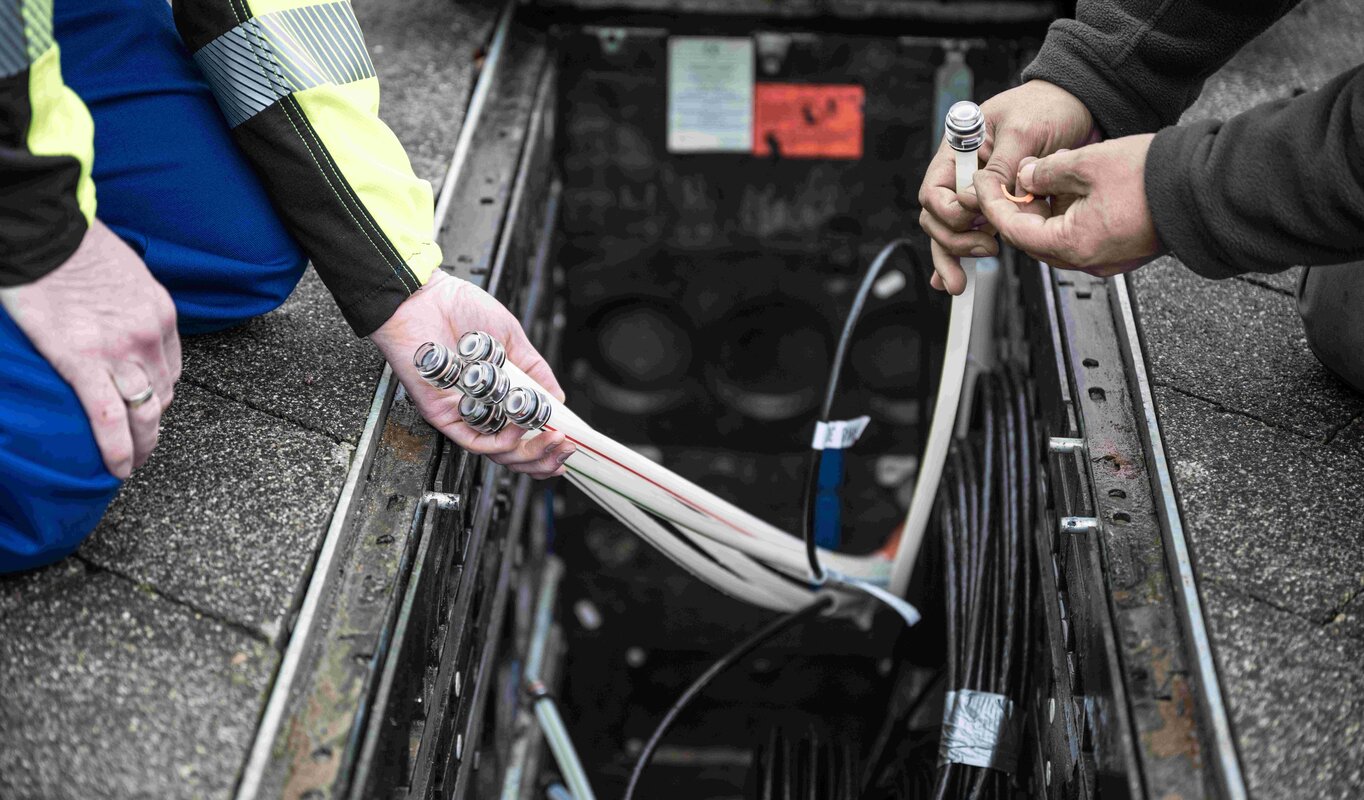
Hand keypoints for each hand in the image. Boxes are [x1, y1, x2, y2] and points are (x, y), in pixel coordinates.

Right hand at [0, 220, 179, 478]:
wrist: (44, 228)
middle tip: (142, 446)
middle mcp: (149, 335)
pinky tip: (116, 469)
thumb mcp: (124, 272)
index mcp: (160, 313)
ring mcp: (120, 351)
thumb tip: (113, 318)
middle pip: (161, 395)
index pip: (170, 369)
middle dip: (153, 424)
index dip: (159, 394)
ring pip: (143, 412)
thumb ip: (127, 303)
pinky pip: (107, 416)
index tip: (147, 407)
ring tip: (130, 464)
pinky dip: (116, 448)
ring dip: (140, 444)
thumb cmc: (74, 244)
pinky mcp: (83, 361)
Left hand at [371, 270, 572, 479]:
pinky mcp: (444, 415)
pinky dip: (503, 440)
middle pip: (513, 452)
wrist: (423, 297)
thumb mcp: (511, 338)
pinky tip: (520, 425)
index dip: (546, 446)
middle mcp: (479, 408)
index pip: (522, 433)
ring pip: (498, 453)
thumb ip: (534, 370)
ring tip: (552, 437)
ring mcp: (462, 414)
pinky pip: (475, 441)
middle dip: (545, 457)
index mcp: (495, 394)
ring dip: (530, 452)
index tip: (570, 444)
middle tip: (566, 445)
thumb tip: (557, 399)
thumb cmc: (456, 309)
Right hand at [918, 80, 1097, 293]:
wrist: (1076, 107)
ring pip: (950, 231)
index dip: (950, 210)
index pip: (936, 190)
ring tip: (961, 280)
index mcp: (960, 150)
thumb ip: (1001, 167)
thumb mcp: (1024, 131)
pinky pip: (971, 233)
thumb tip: (981, 197)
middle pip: (937, 217)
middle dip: (952, 241)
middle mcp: (963, 173)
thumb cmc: (1046, 107)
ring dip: (953, 257)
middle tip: (984, 249)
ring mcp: (977, 192)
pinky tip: (955, 276)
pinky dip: (961, 256)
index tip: (976, 217)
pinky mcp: (995, 205)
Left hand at [974, 134, 1162, 276]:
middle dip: (1019, 209)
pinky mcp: (1120, 252)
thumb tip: (1025, 178)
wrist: (1203, 188)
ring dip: (1045, 211)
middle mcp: (1087, 260)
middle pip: (1034, 239)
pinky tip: (1072, 189)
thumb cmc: (1153, 178)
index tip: (985, 185)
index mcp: (1073, 245)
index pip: (1015, 231)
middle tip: (1014, 179)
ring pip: (1057, 238)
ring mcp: (1105, 260)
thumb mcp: (1087, 163)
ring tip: (1045, 177)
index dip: (995, 205)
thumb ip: (1047, 172)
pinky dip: (1068, 215)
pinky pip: (1081, 237)